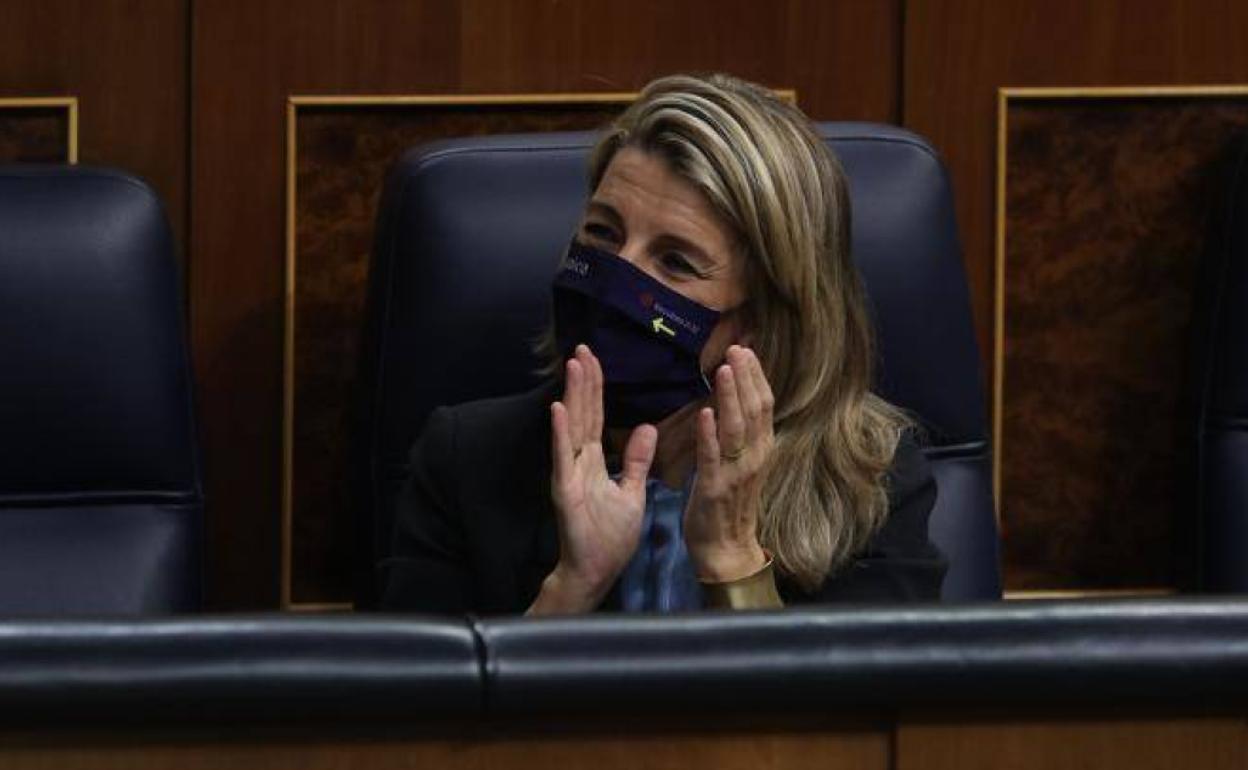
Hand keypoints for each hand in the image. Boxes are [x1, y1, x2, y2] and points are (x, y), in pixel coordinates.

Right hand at [529, 344, 656, 614]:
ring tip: (573, 365)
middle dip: (583, 381)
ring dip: (572, 396)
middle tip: (582, 348)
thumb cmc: (611, 537)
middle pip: (583, 414)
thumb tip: (646, 428)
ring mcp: (569, 473)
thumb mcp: (632, 491)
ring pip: (572, 427)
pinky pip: (563, 457)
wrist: (596, 571)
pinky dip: (560, 433)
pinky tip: (558, 408)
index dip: (596, 388)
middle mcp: (579, 461)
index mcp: (594, 461)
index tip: (595, 359)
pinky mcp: (564, 490)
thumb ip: (635, 460)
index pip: (595, 416)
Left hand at [684, 345, 774, 581]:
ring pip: (737, 428)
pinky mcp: (714, 488)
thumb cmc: (730, 503)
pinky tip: (705, 414)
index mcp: (761, 449)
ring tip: (723, 370)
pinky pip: (713, 457)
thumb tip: (736, 398)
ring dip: (730, 397)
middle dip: (745, 378)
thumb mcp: (742, 463)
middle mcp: (755, 457)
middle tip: (735, 349)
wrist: (727, 548)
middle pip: (755, 409)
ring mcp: (736, 472)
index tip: (745, 350)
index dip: (755, 376)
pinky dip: (710, 434)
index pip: (764, 404)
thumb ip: (741, 433)